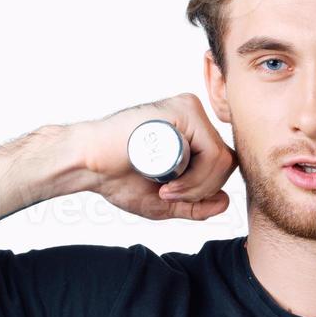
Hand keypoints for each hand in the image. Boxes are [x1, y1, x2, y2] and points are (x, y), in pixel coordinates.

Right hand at [79, 93, 237, 220]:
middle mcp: (195, 119)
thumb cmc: (118, 177)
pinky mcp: (184, 110)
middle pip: (226, 161)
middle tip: (168, 194)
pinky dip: (195, 177)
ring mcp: (190, 111)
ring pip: (222, 159)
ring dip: (197, 186)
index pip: (222, 165)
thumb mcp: (165, 201)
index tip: (174, 197)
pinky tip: (167, 182)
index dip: (205, 190)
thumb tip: (226, 202)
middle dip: (204, 190)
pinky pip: (211, 152)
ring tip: (165, 188)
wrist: (88, 163)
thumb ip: (195, 205)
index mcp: (193, 134)